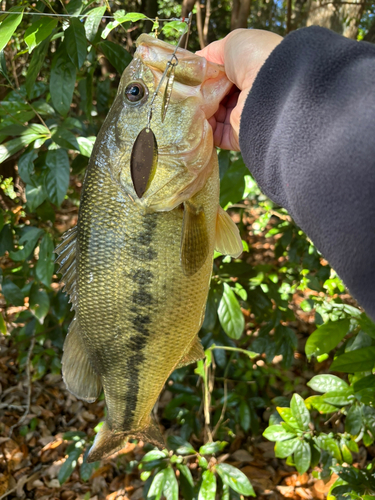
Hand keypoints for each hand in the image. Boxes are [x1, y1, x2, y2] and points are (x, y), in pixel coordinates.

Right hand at [197, 29, 282, 150]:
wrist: (271, 86)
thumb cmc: (255, 57)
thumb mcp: (233, 43)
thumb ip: (213, 52)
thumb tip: (197, 60)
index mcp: (248, 75)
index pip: (221, 79)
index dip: (204, 78)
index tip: (189, 77)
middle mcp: (246, 97)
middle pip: (215, 98)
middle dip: (199, 95)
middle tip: (184, 92)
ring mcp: (242, 117)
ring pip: (213, 117)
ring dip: (199, 112)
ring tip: (186, 104)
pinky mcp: (238, 136)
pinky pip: (215, 135)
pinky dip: (203, 129)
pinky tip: (192, 119)